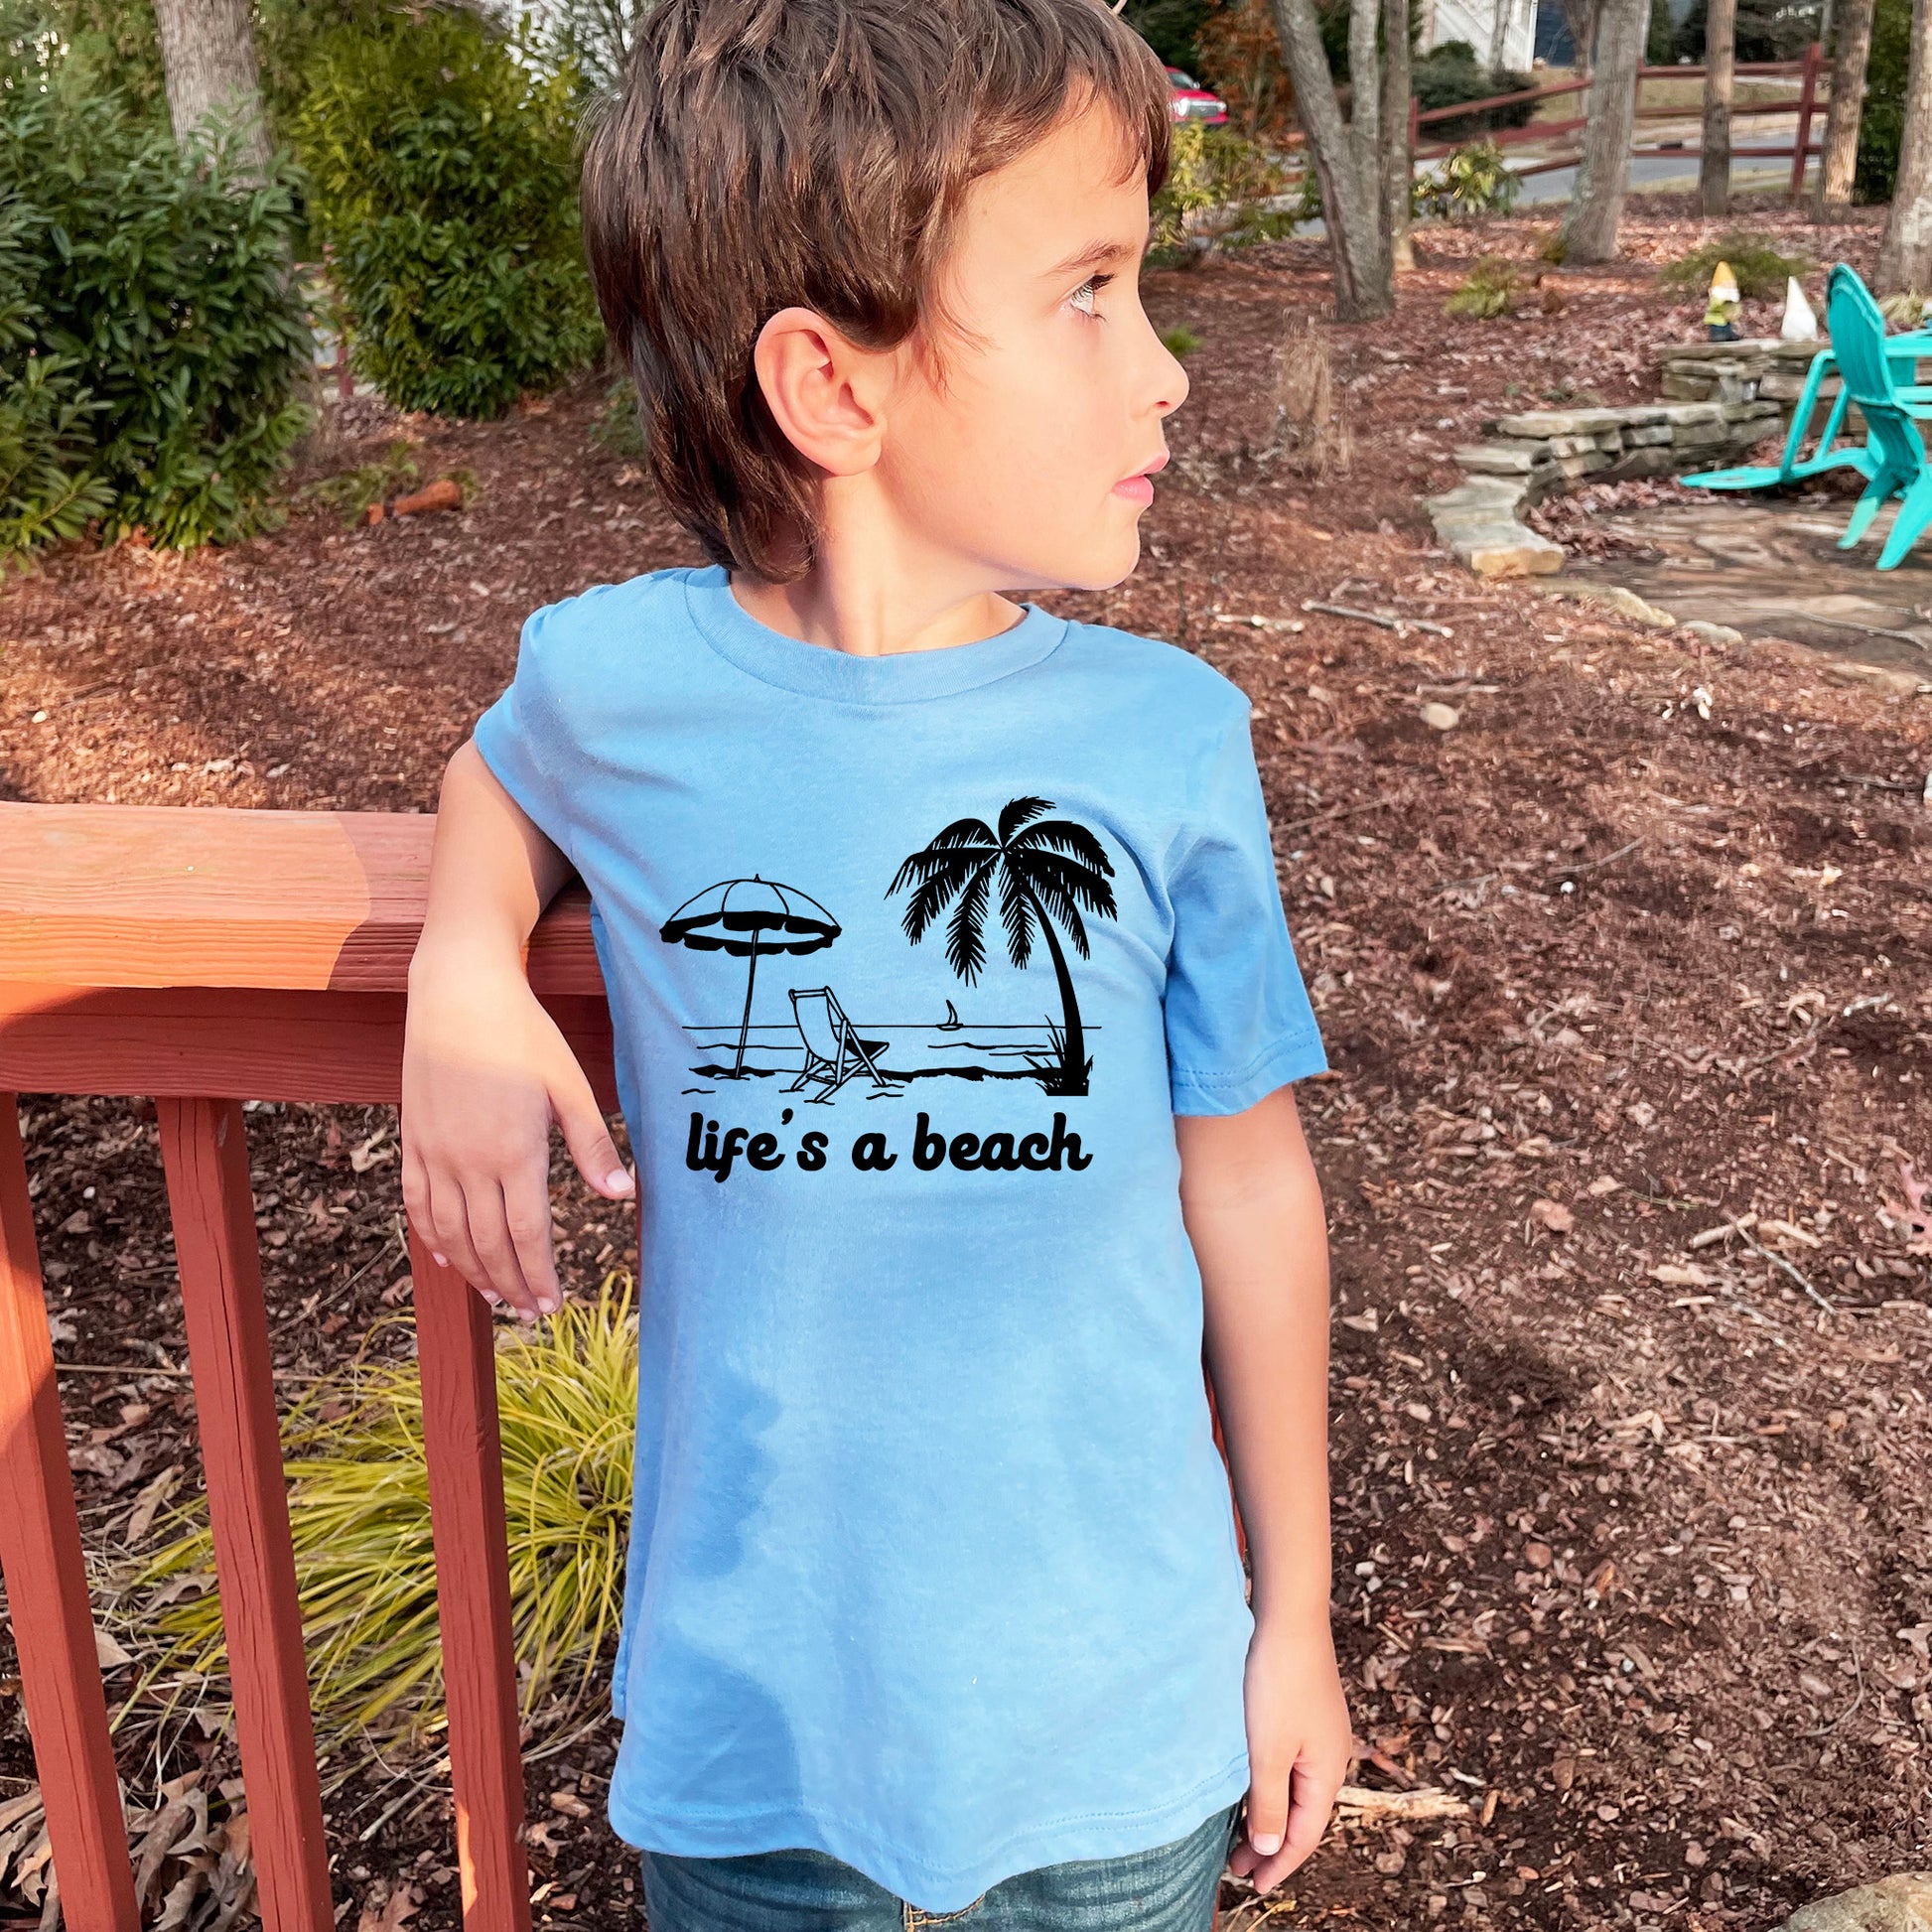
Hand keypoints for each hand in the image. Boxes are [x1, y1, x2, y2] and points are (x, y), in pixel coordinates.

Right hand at [401, 943, 632, 1320]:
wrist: (458, 993)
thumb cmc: (523, 1034)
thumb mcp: (569, 1084)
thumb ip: (593, 1143)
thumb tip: (622, 1195)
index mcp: (514, 1151)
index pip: (527, 1234)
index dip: (539, 1275)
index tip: (552, 1305)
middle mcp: (469, 1162)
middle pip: (487, 1243)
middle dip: (511, 1284)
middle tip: (530, 1313)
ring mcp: (435, 1153)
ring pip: (449, 1232)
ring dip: (472, 1270)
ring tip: (496, 1296)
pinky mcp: (412, 1140)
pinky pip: (416, 1203)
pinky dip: (430, 1236)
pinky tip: (445, 1256)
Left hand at [1228, 1611, 1351, 1893]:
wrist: (1288, 1617)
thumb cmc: (1278, 1681)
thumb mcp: (1267, 1750)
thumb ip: (1268, 1802)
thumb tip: (1270, 1849)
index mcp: (1328, 1771)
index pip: (1304, 1834)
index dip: (1279, 1863)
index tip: (1254, 1885)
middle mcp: (1330, 1756)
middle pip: (1302, 1815)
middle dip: (1271, 1844)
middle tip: (1236, 1867)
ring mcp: (1319, 1732)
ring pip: (1294, 1789)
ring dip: (1268, 1814)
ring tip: (1238, 1835)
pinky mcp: (1304, 1712)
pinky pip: (1289, 1765)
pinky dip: (1270, 1785)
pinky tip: (1250, 1786)